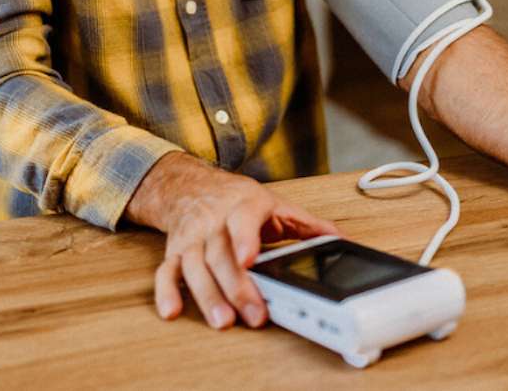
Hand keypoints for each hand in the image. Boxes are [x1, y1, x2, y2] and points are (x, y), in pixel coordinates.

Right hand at [126, 152, 339, 329]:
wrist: (190, 186)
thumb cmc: (236, 200)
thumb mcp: (274, 205)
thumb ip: (307, 226)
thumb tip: (340, 240)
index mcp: (242, 206)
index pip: (242, 220)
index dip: (245, 240)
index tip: (249, 259)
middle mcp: (213, 222)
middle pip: (221, 255)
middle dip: (237, 287)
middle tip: (254, 314)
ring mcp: (192, 238)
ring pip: (195, 267)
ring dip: (207, 295)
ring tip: (222, 320)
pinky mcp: (175, 252)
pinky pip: (167, 272)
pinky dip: (166, 291)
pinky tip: (172, 311)